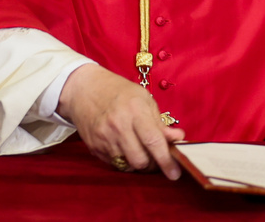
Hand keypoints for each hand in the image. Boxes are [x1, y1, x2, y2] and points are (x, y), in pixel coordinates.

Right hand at [57, 65, 185, 179]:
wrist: (85, 91)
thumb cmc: (120, 92)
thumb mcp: (144, 99)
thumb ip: (160, 122)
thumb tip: (178, 138)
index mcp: (135, 111)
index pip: (153, 141)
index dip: (166, 160)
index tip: (174, 173)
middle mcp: (118, 127)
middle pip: (140, 160)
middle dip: (153, 164)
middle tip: (157, 157)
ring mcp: (104, 139)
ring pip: (128, 166)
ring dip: (139, 163)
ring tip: (142, 151)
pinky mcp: (94, 148)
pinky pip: (115, 164)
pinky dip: (125, 161)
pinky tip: (127, 148)